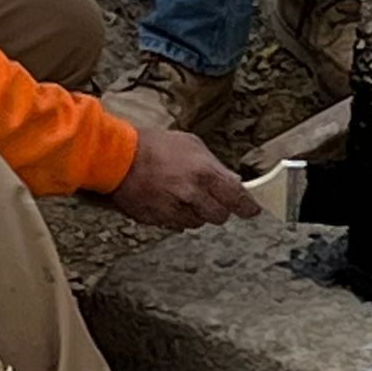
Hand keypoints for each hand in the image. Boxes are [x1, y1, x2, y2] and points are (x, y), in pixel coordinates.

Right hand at [101, 127, 259, 230]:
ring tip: (185, 195)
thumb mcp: (193, 145)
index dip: (247, 206)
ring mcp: (173, 210)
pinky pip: (177, 225)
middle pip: (219, 216)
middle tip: (212, 197)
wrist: (119, 159)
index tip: (252, 209)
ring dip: (197, 213)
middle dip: (219, 208)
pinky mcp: (157, 220)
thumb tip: (231, 180)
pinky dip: (179, 217)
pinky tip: (170, 201)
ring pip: (198, 223)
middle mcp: (191, 195)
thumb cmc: (155, 146)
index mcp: (204, 173)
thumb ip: (214, 166)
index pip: (236, 198)